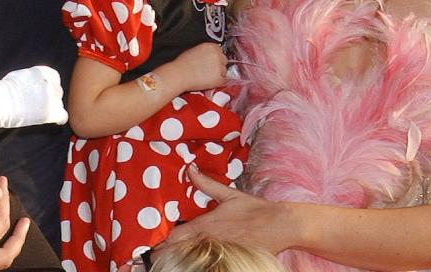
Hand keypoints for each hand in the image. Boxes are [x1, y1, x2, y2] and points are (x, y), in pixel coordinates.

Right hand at [0, 65, 67, 127]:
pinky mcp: (52, 112)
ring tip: (39, 113)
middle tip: (38, 104)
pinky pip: (62, 116)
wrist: (0, 101)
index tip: (42, 92)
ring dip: (51, 107)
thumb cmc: (4, 90)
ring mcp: (53, 98)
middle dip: (49, 97)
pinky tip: (56, 121)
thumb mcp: (19, 76)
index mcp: (43, 72)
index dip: (48, 86)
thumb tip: (30, 85)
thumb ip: (31, 79)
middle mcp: (51, 83)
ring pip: (58, 104)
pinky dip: (59, 119)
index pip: (54, 78)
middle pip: (57, 91)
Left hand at [164, 165, 289, 254]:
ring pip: (194, 257)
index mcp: (207, 224)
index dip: (162, 240)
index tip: (151, 243)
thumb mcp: (229, 194)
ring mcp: (220, 252)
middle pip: (182, 250)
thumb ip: (206, 184)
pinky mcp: (230, 259)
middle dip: (168, 251)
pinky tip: (194, 260)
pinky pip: (211, 262)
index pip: (177, 235)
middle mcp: (210, 240)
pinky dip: (200, 260)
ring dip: (182, 256)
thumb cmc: (254, 210)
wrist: (279, 225)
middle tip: (153, 254)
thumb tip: (190, 169)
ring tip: (166, 258)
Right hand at [169, 43, 228, 92]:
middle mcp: (217, 55)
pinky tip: (207, 81)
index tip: (211, 61)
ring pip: (224, 70)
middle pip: (223, 60)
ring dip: (218, 73)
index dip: (215, 57)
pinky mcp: (219, 78)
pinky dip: (216, 82)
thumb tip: (208, 56)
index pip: (219, 50)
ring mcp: (219, 67)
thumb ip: (205, 52)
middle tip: (208, 69)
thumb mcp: (194, 50)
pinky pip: (222, 80)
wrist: (180, 74)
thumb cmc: (182, 64)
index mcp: (211, 46)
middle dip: (218, 65)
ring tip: (206, 76)